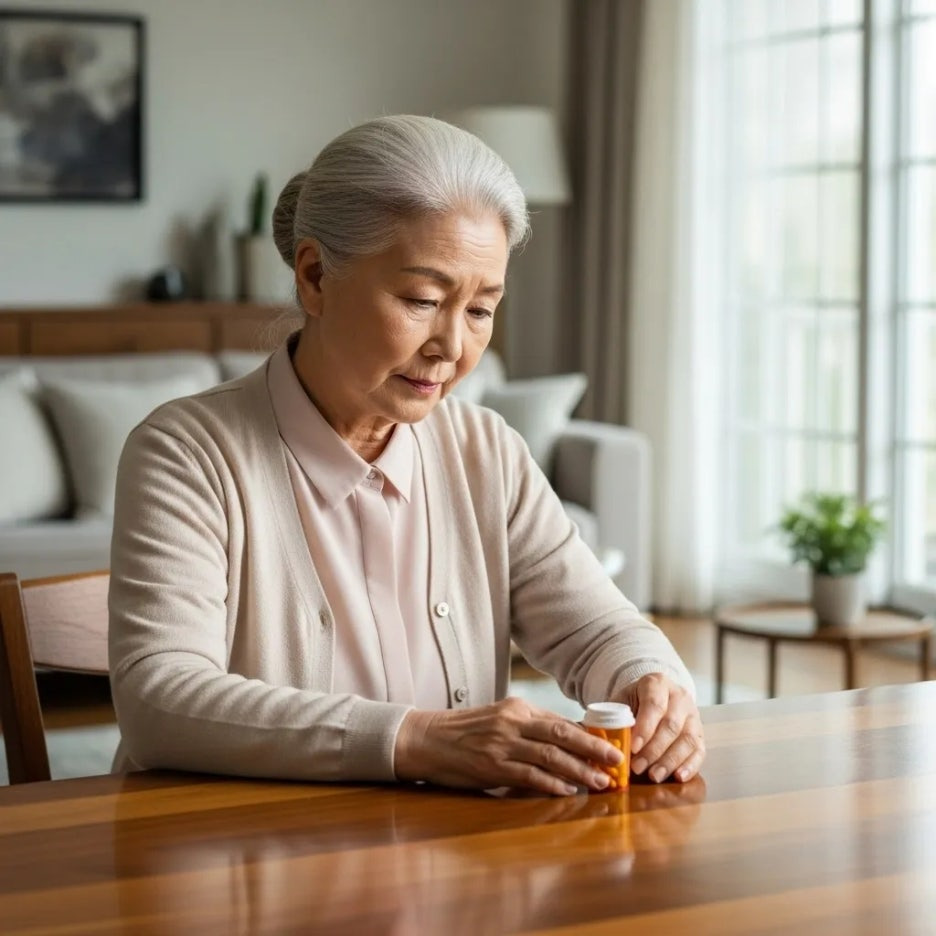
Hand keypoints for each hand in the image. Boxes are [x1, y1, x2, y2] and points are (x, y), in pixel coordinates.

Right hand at [394, 697, 623, 795]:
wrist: (427, 738)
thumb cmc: (465, 732)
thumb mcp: (499, 720)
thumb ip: (528, 728)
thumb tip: (566, 743)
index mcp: (517, 708)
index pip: (560, 721)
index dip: (589, 735)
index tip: (611, 746)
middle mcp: (513, 722)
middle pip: (562, 734)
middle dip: (594, 748)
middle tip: (618, 761)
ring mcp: (503, 744)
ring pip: (551, 756)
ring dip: (580, 770)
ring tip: (601, 781)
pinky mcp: (492, 766)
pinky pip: (529, 775)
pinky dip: (552, 783)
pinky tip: (568, 790)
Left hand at [616, 673, 704, 783]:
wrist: (651, 699)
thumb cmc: (632, 704)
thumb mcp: (620, 703)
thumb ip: (613, 719)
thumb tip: (605, 744)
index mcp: (657, 683)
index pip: (654, 704)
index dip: (644, 727)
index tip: (633, 747)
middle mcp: (679, 696)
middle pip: (671, 725)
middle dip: (653, 750)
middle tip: (637, 767)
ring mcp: (693, 715)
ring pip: (687, 739)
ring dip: (669, 761)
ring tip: (654, 776)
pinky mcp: (700, 734)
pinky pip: (699, 751)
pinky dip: (690, 766)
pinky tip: (678, 777)